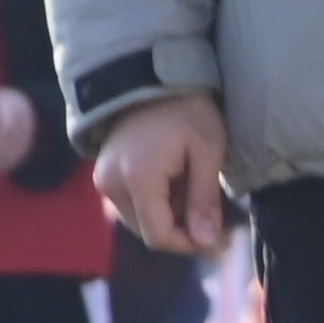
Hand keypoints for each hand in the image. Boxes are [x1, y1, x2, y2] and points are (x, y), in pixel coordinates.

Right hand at [90, 93, 234, 258]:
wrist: (149, 78)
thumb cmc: (186, 109)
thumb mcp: (207, 151)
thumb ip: (204, 199)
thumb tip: (207, 242)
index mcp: (137, 178)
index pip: (159, 236)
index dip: (190, 244)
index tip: (219, 238)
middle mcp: (112, 183)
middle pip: (149, 232)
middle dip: (183, 229)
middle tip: (212, 210)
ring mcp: (103, 179)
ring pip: (141, 221)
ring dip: (170, 216)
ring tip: (192, 186)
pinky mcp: (104, 175)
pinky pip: (132, 205)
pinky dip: (157, 203)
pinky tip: (176, 181)